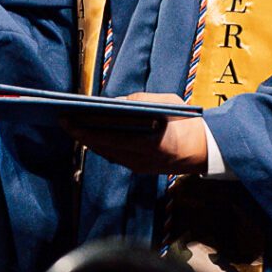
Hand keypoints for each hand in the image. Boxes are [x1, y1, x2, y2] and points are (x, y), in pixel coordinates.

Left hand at [70, 94, 210, 175]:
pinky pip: (116, 157)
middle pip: (103, 147)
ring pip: (107, 154)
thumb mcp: (167, 103)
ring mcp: (141, 166)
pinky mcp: (142, 169)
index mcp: (151, 142)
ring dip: (89, 141)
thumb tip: (112, 104)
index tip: (69, 117)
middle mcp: (143, 159)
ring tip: (74, 127)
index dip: (86, 128)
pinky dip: (103, 147)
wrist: (208, 149)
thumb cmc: (188, 121)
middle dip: (81, 134)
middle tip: (63, 121)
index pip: (109, 136)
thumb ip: (140, 102)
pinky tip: (93, 136)